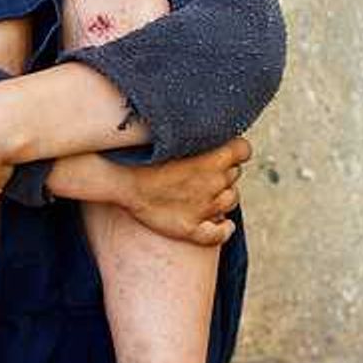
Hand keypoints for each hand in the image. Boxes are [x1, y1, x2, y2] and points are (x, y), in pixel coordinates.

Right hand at [124, 137, 251, 245]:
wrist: (118, 177)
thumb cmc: (142, 151)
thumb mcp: (176, 134)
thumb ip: (199, 132)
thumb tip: (212, 129)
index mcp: (214, 157)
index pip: (243, 150)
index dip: (234, 150)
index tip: (222, 150)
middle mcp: (214, 182)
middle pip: (235, 174)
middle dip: (224, 171)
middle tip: (202, 169)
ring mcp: (205, 207)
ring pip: (231, 200)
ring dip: (223, 195)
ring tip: (204, 191)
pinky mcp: (191, 228)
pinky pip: (220, 233)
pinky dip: (224, 229)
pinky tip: (222, 224)